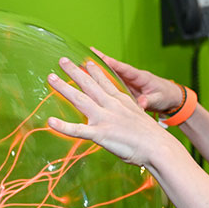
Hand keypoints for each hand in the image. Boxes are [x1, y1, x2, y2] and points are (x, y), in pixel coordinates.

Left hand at [47, 57, 170, 166]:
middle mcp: (111, 105)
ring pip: (80, 99)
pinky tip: (50, 122)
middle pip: (89, 85)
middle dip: (74, 72)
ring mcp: (104, 118)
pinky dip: (63, 126)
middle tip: (62, 61)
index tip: (86, 61)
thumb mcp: (138, 118)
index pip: (105, 81)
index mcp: (121, 101)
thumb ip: (126, 115)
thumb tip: (121, 118)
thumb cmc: (151, 137)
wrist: (158, 146)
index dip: (94, 71)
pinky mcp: (100, 133)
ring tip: (51, 78)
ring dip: (64, 88)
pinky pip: (77, 130)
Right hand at [91, 47, 184, 113]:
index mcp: (141, 77)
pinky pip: (112, 85)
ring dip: (98, 71)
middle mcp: (132, 77)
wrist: (171, 99)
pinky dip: (102, 82)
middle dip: (101, 61)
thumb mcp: (158, 99)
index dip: (113, 63)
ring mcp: (128, 83)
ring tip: (83, 65)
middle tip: (87, 53)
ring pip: (111, 76)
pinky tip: (90, 82)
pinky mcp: (126, 90)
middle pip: (114, 68)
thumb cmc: (166, 96)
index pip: (125, 68)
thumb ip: (148, 101)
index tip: (102, 58)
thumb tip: (141, 104)